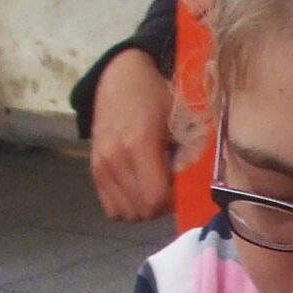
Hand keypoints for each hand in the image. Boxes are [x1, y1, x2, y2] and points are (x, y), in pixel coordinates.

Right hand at [90, 49, 174, 222]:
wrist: (119, 79)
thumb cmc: (156, 97)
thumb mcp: (181, 120)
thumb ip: (190, 154)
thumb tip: (199, 188)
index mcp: (138, 144)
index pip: (156, 199)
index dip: (175, 201)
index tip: (183, 188)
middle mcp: (115, 159)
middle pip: (143, 211)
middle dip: (162, 206)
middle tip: (172, 188)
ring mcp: (101, 167)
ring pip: (127, 214)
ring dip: (145, 208)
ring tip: (155, 188)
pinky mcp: (94, 171)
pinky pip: (112, 208)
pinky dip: (128, 206)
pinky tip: (140, 189)